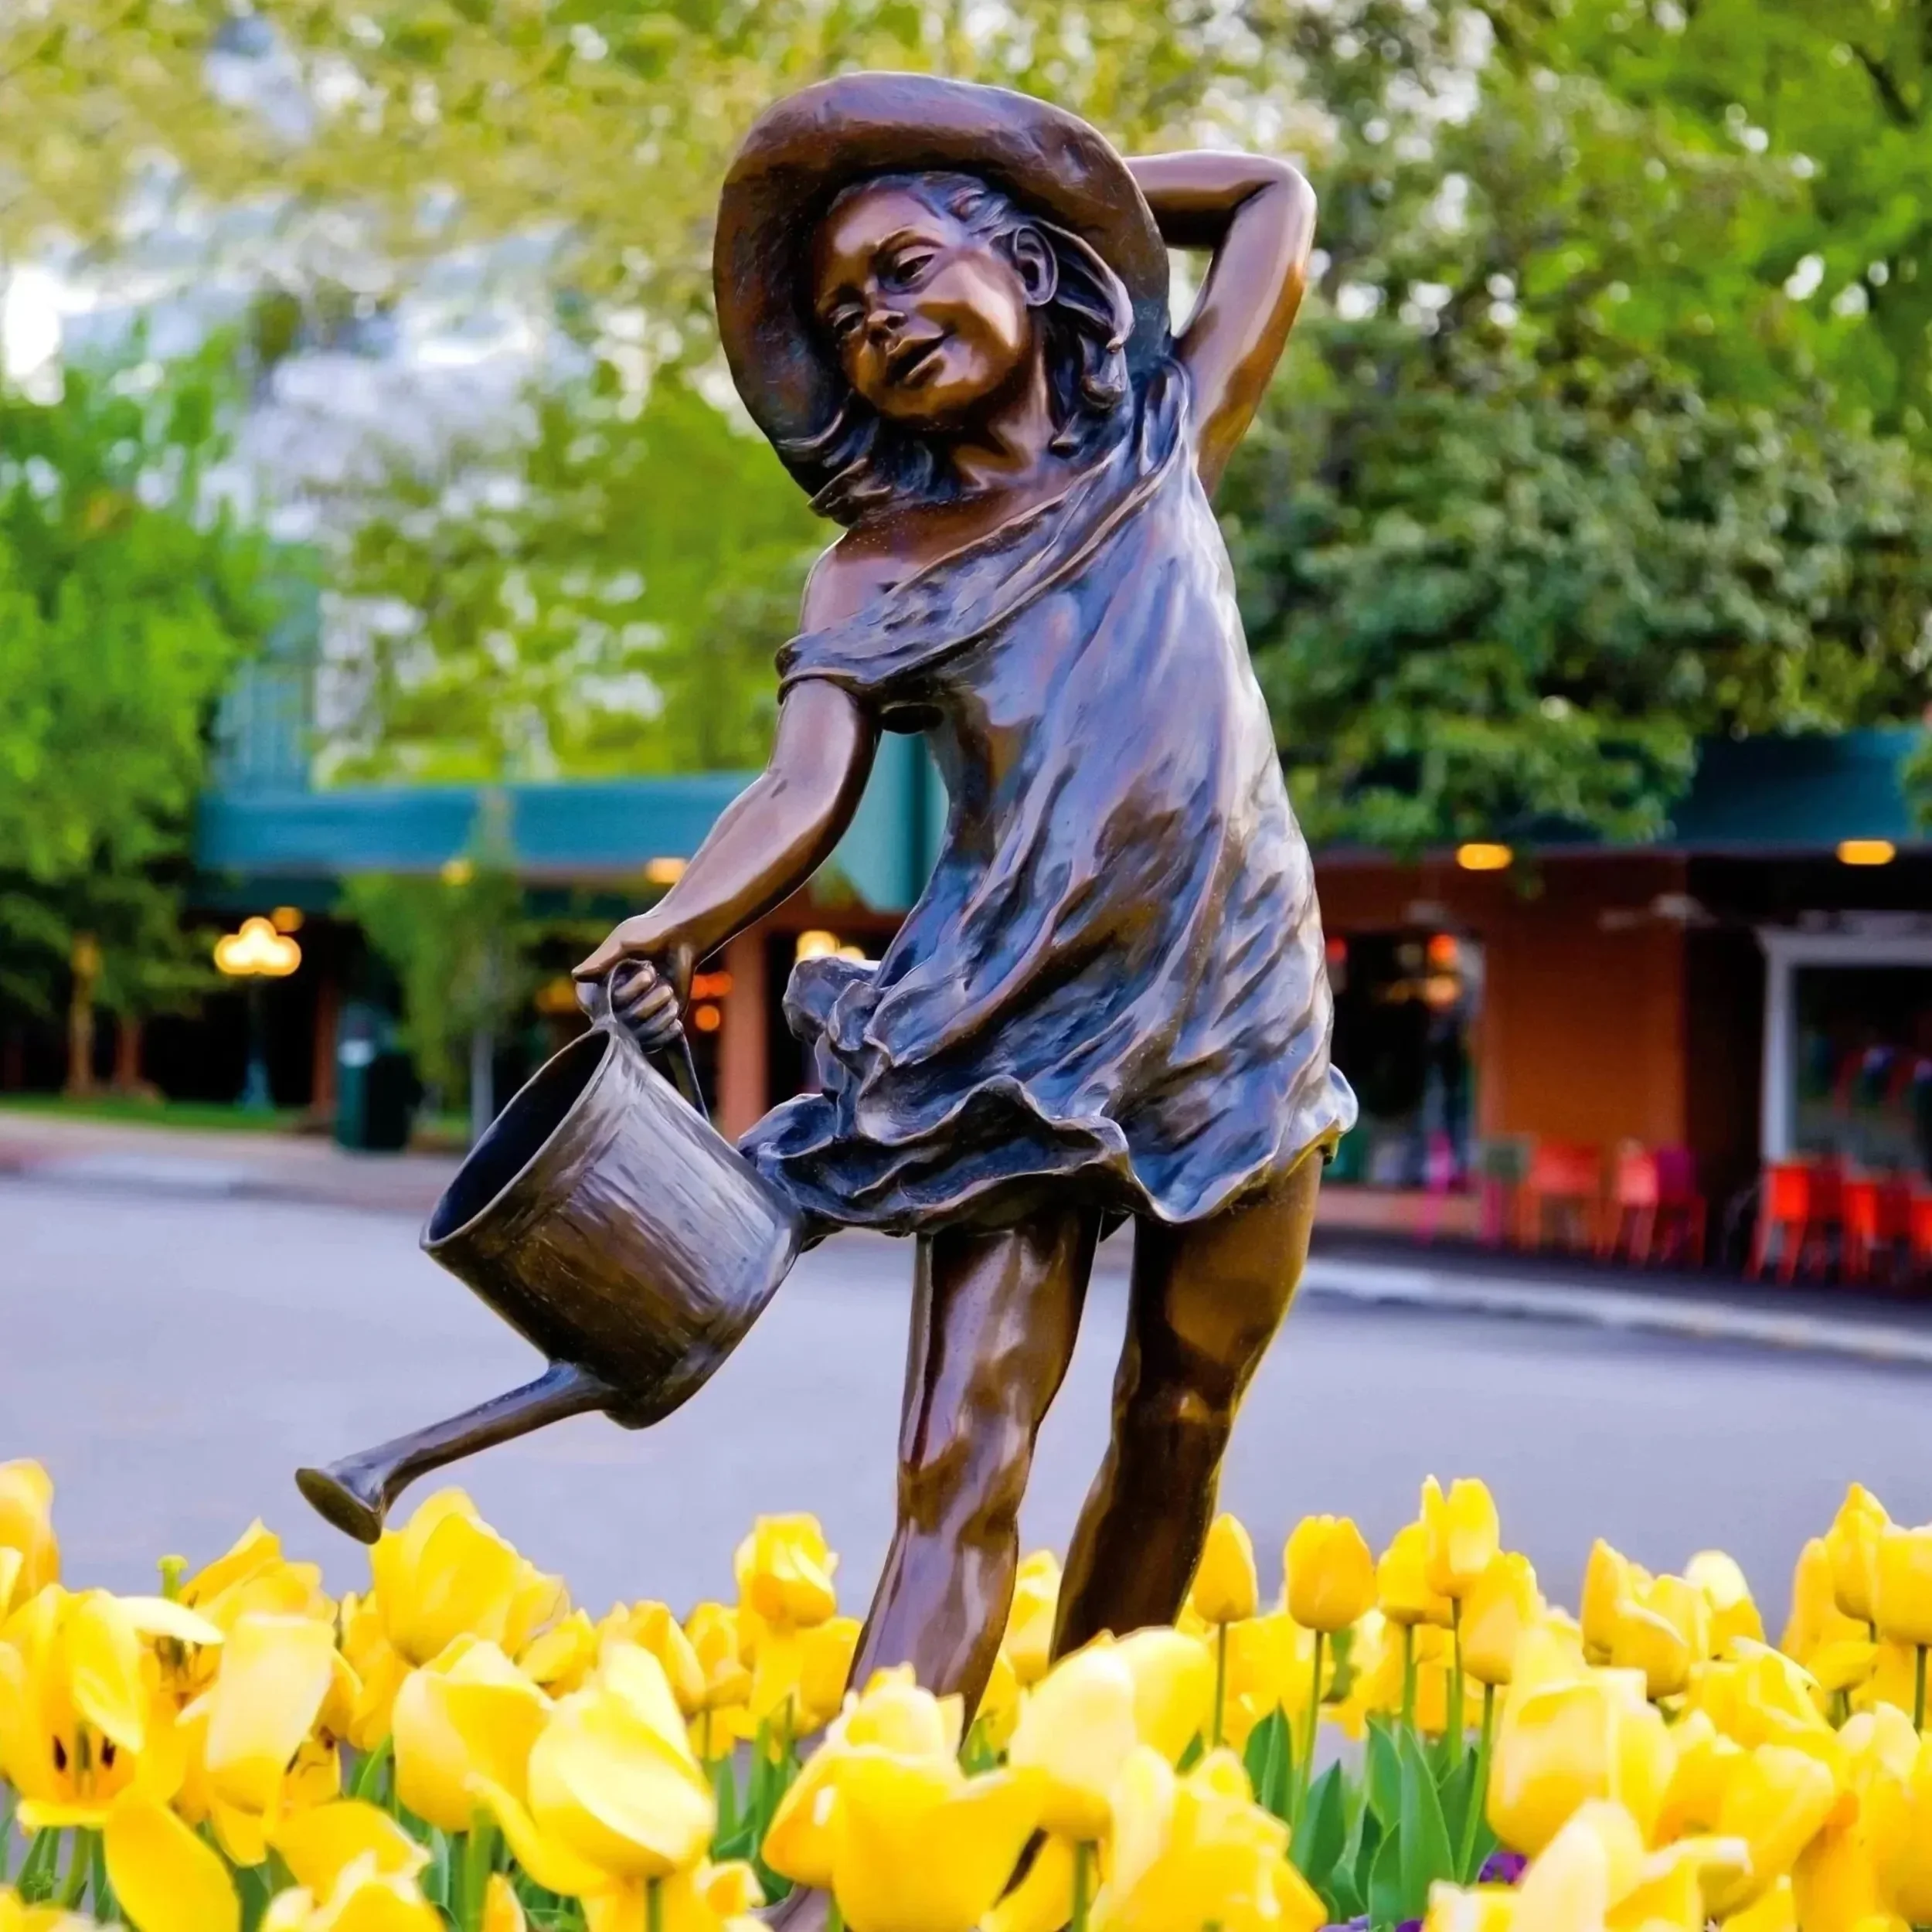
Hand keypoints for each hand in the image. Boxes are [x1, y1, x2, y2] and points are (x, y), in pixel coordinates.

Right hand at [574, 920, 693, 1050]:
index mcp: (594, 986)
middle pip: (624, 1018)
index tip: (645, 972)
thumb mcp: (624, 942)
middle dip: (647, 996)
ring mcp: (630, 1020)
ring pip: (641, 1033)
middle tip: (654, 973)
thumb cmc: (648, 935)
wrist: (679, 939)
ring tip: (668, 989)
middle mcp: (609, 1007)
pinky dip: (668, 1026)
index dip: (626, 991)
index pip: (600, 1005)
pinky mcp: (651, 1027)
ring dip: (660, 1009)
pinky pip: (655, 1042)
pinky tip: (673, 1006)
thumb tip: (575, 976)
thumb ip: (603, 960)